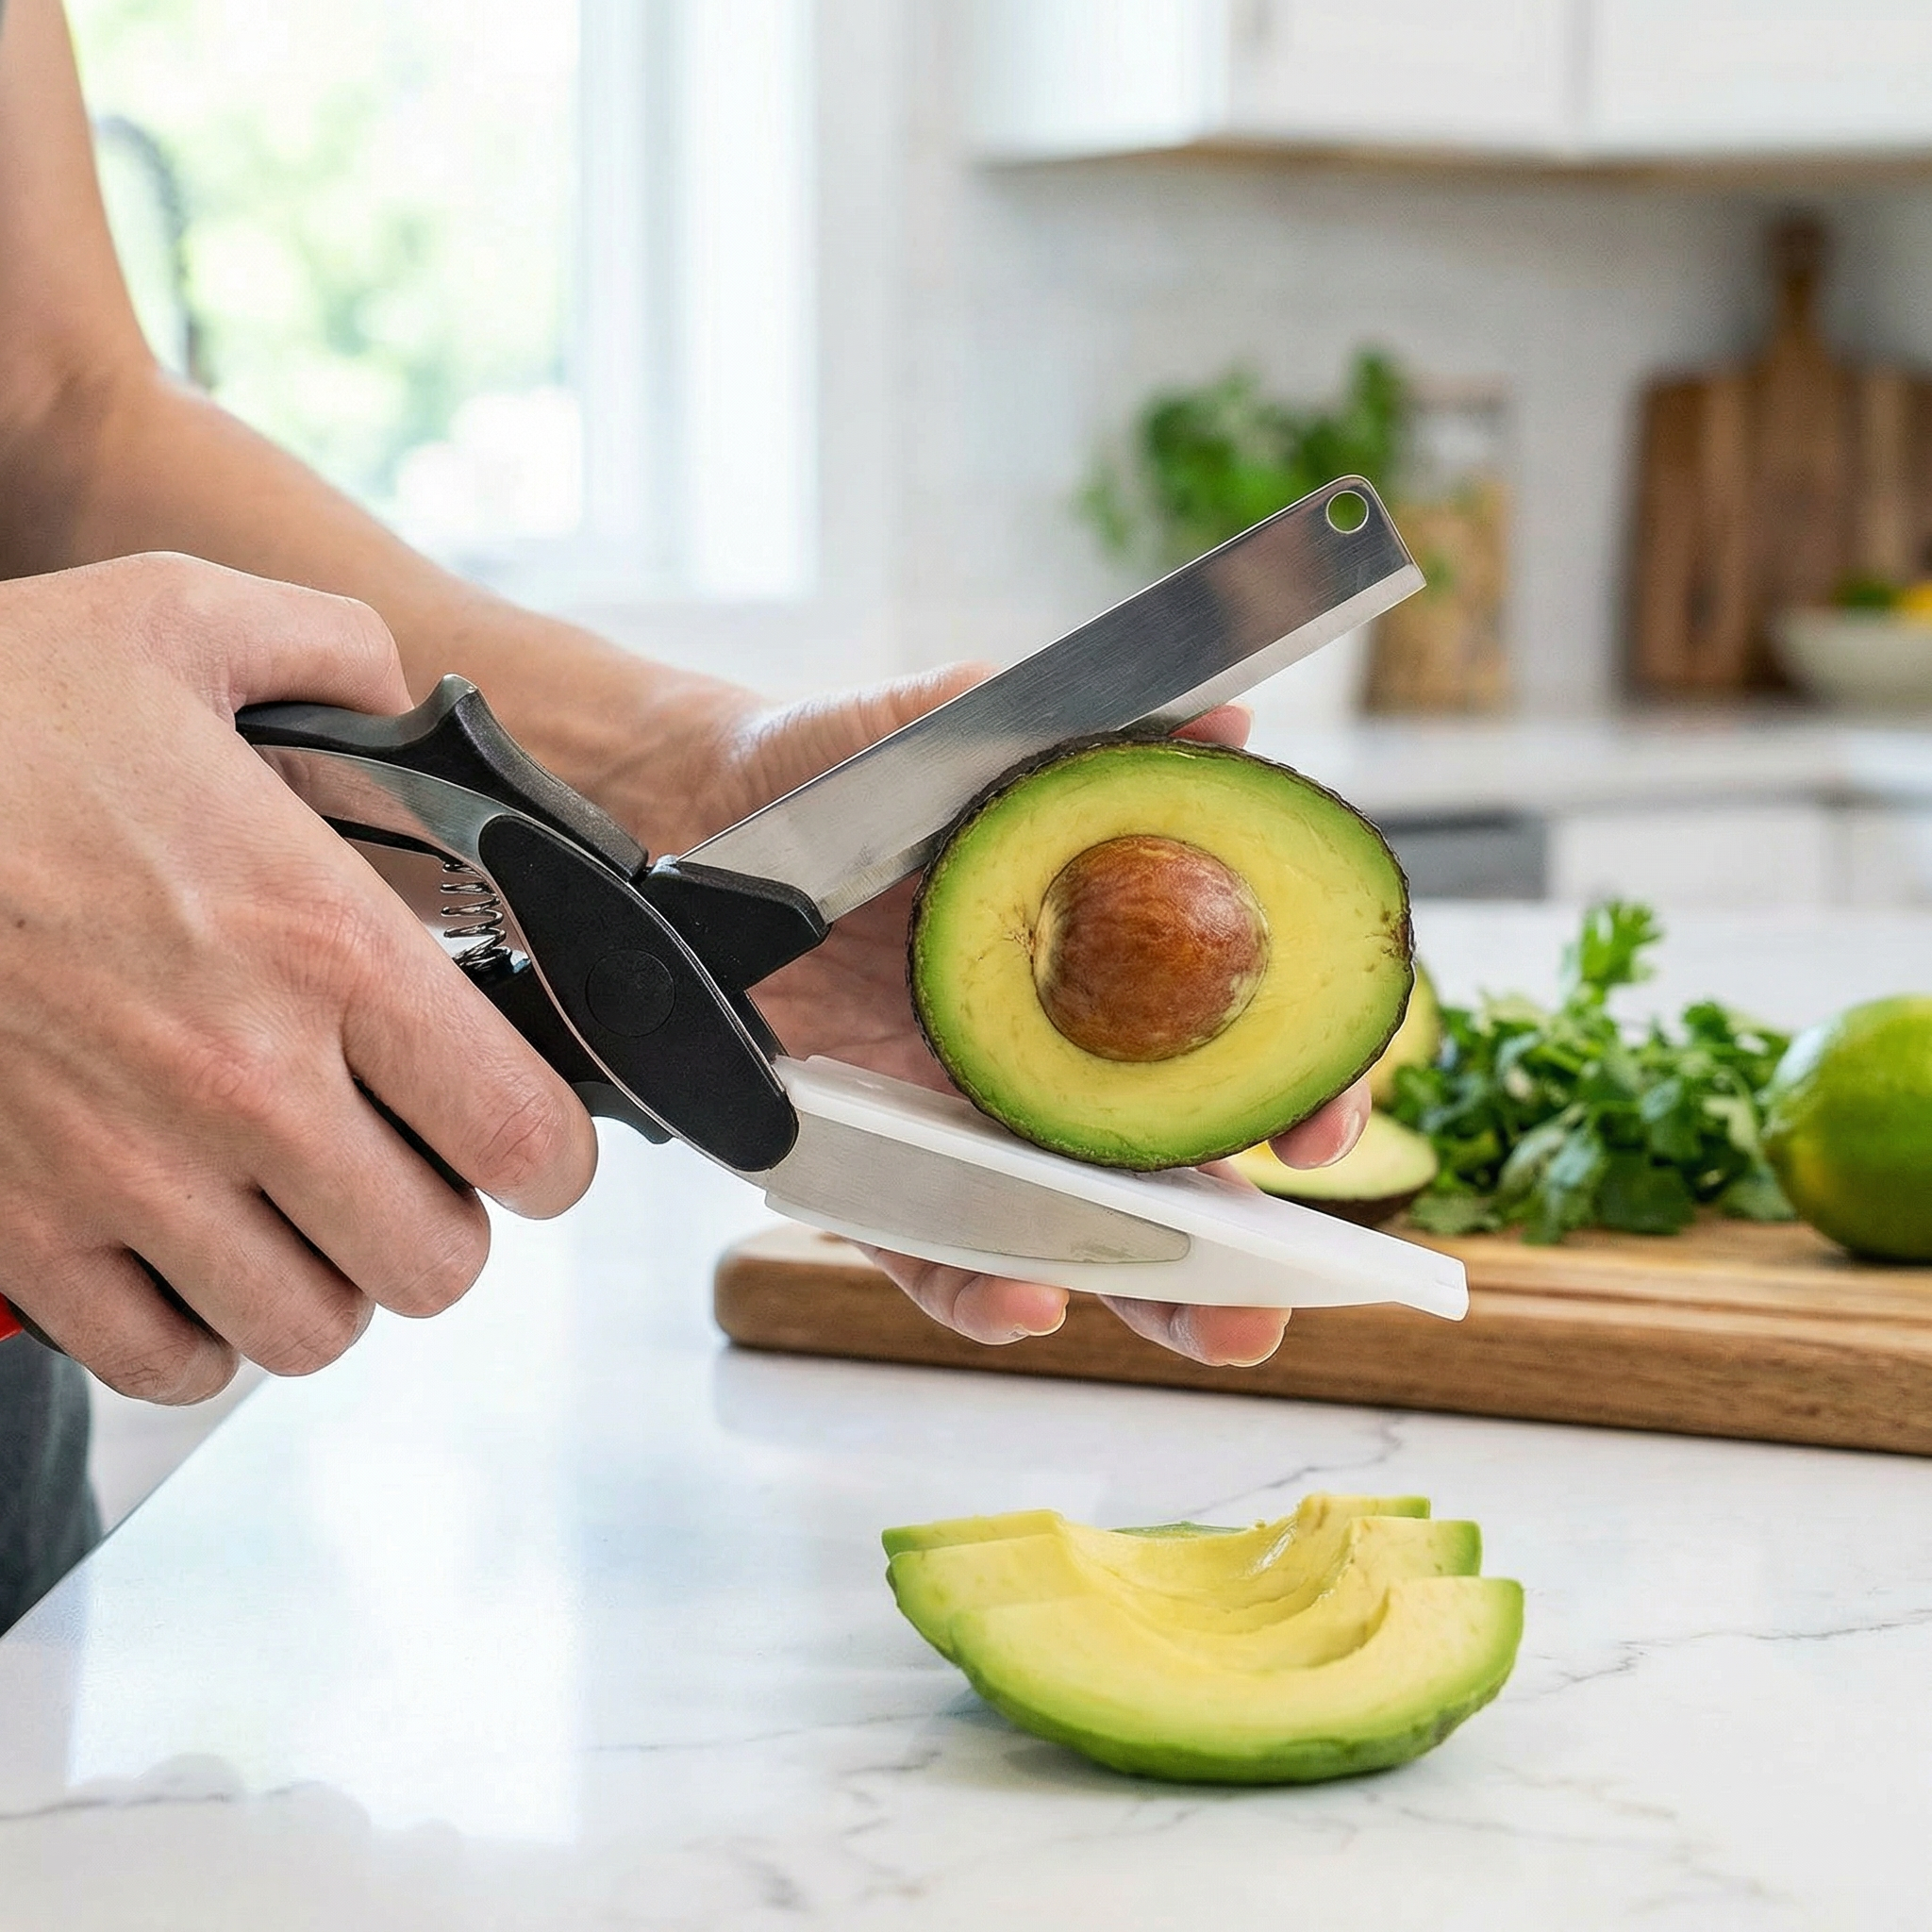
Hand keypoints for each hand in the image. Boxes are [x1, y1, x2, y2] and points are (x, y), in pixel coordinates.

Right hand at [0, 555, 596, 1401]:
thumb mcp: (176, 621)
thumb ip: (333, 646)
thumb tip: (401, 694)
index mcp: (317, 943)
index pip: (518, 1134)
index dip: (552, 1158)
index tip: (531, 1143)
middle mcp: (240, 1078)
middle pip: (433, 1263)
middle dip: (444, 1223)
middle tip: (412, 1171)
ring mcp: (125, 1169)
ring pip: (311, 1330)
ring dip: (330, 1281)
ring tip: (306, 1215)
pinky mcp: (21, 1226)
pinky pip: (163, 1361)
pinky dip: (200, 1330)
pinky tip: (196, 1254)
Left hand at [644, 665, 1369, 1368]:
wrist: (690, 811)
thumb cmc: (836, 773)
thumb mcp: (964, 733)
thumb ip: (1089, 739)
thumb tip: (1228, 726)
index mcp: (1093, 970)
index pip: (1227, 1048)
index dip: (1294, 1092)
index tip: (1324, 1130)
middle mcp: (1041, 1060)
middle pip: (1170, 1169)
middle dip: (1247, 1245)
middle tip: (1290, 1291)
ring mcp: (958, 1119)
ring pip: (1073, 1230)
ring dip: (1151, 1294)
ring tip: (1215, 1332)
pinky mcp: (864, 1164)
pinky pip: (929, 1248)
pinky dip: (980, 1287)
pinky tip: (1028, 1295)